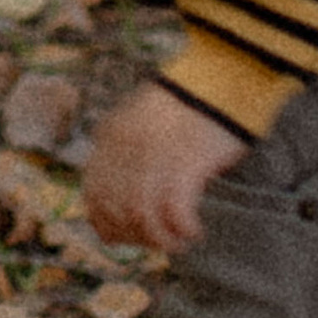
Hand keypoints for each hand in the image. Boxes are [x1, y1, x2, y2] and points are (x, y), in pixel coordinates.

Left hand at [82, 80, 246, 255]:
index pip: (94, 198)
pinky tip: (194, 231)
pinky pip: (174, 211)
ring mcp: (154, 154)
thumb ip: (126, 162)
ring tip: (179, 241)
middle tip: (162, 240)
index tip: (133, 236)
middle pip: (118, 212)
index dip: (110, 226)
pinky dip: (182, 229)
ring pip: (143, 216)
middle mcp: (126, 147)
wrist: (223, 75)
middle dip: (138, 236)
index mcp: (111, 138)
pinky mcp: (186, 160)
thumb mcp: (143, 129)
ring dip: (161, 239)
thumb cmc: (188, 109)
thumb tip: (120, 219)